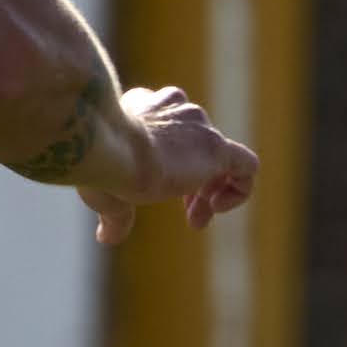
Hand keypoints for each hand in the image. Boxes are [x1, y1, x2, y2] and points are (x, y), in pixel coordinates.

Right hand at [83, 86, 256, 244]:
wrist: (113, 151)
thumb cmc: (99, 165)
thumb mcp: (103, 192)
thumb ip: (114, 214)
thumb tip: (106, 237)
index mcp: (142, 108)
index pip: (166, 122)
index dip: (169, 159)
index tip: (158, 190)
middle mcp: (174, 108)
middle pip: (196, 143)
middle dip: (194, 183)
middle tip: (187, 215)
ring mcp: (198, 126)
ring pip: (220, 157)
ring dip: (210, 191)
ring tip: (196, 218)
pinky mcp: (217, 149)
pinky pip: (247, 167)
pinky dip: (240, 190)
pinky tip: (217, 208)